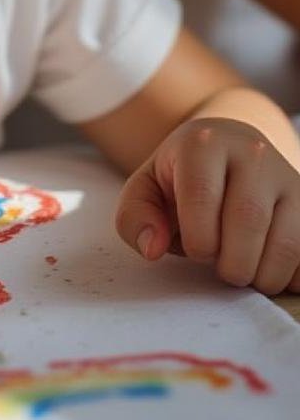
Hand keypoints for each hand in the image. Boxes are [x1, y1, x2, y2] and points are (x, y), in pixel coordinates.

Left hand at [116, 117, 299, 293]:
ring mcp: (287, 175)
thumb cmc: (182, 177)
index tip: (196, 249)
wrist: (229, 149)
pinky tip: (269, 267)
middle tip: (222, 268)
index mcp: (203, 144)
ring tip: (244, 269)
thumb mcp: (146, 188)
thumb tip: (152, 248)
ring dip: (263, 275)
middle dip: (231, 263)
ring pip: (287, 243)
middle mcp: (252, 152)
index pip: (201, 196)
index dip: (197, 238)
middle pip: (248, 220)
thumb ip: (135, 217)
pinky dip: (291, 275)